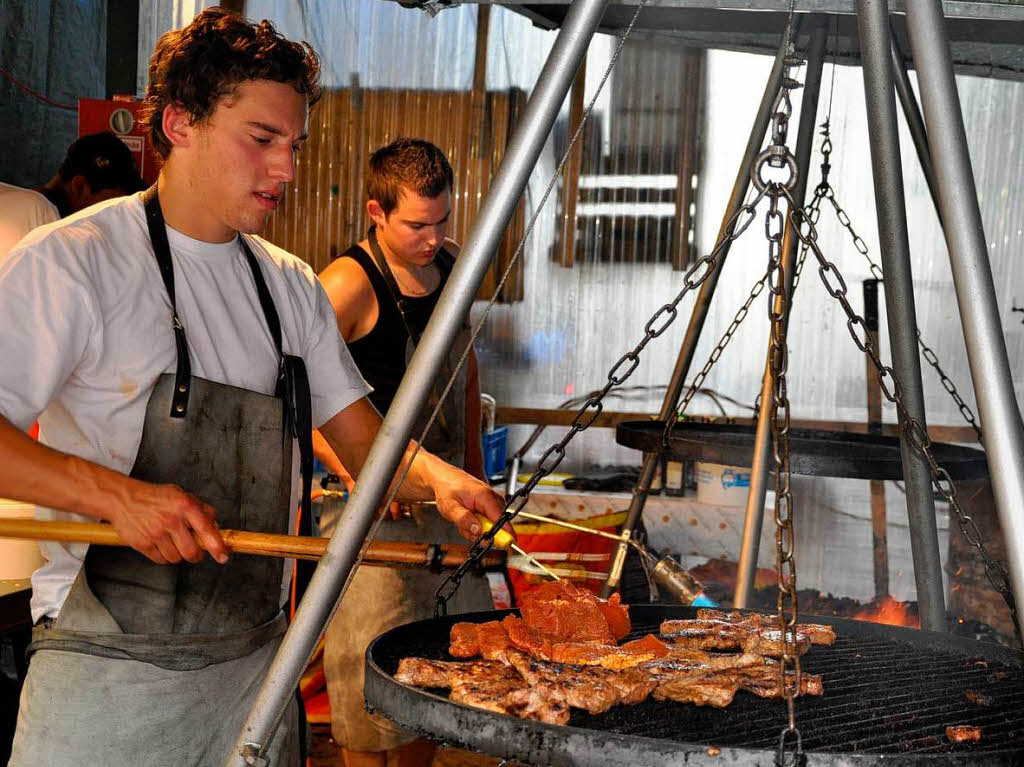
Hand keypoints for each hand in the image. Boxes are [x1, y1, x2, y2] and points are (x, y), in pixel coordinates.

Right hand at [106, 481, 228, 564]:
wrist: (123, 498)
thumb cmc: (155, 497)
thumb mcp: (182, 495)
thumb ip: (202, 509)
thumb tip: (216, 527)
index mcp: (185, 506)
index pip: (206, 530)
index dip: (217, 546)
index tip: (223, 556)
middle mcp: (171, 520)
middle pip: (191, 552)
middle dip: (196, 555)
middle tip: (195, 551)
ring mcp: (156, 533)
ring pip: (176, 558)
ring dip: (178, 554)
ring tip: (172, 541)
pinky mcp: (142, 543)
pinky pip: (160, 560)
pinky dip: (163, 556)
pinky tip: (161, 544)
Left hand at [431, 464, 508, 541]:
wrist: (444, 479)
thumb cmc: (447, 489)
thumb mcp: (450, 507)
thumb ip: (464, 519)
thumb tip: (477, 530)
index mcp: (484, 496)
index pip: (501, 518)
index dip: (505, 533)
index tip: (507, 544)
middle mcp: (491, 497)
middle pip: (497, 524)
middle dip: (482, 532)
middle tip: (465, 528)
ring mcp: (491, 501)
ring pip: (491, 524)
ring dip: (477, 528)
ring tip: (463, 521)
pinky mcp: (489, 504)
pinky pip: (487, 521)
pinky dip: (477, 524)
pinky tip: (467, 518)